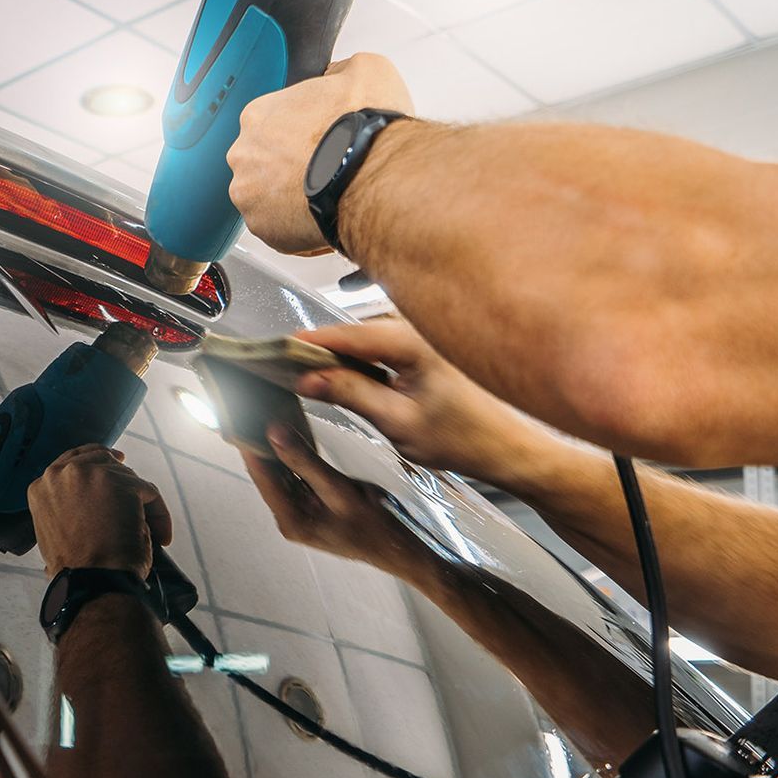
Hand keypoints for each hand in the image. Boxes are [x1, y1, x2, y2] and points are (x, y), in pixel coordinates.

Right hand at [28, 444, 173, 578]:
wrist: (90, 582)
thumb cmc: (74, 570)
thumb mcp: (52, 534)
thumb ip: (63, 511)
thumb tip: (81, 513)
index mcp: (41, 487)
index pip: (71, 461)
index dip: (95, 465)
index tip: (112, 467)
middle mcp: (61, 474)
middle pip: (100, 459)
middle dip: (120, 476)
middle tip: (137, 491)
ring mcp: (90, 475)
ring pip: (127, 477)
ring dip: (140, 501)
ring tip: (149, 529)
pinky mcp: (120, 482)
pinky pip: (148, 491)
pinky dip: (159, 514)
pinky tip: (161, 535)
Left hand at [225, 53, 412, 254]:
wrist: (372, 176)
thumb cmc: (365, 129)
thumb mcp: (365, 70)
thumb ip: (340, 71)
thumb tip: (338, 76)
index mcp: (258, 115)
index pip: (271, 122)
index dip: (299, 130)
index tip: (317, 138)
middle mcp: (244, 155)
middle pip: (264, 161)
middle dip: (290, 165)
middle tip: (323, 167)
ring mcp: (249, 195)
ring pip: (267, 197)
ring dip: (290, 196)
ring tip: (325, 193)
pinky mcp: (263, 229)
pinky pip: (278, 228)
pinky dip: (298, 226)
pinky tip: (323, 213)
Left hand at [244, 424, 414, 571]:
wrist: (394, 547)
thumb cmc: (372, 525)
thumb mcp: (338, 489)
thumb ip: (305, 461)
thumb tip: (276, 435)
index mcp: (290, 520)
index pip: (262, 478)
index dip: (252, 449)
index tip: (244, 422)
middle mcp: (289, 518)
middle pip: (269, 477)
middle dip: (263, 448)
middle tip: (257, 416)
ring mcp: (299, 514)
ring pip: (281, 477)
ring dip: (278, 453)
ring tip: (270, 422)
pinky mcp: (309, 508)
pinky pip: (296, 481)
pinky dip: (293, 463)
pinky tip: (292, 441)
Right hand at [290, 318, 556, 486]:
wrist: (506, 447)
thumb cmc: (464, 438)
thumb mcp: (397, 422)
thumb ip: (350, 394)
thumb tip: (307, 377)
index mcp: (412, 342)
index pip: (344, 335)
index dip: (304, 343)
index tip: (272, 351)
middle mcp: (416, 330)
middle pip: (350, 335)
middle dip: (314, 351)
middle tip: (277, 367)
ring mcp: (419, 339)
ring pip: (361, 343)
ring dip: (333, 359)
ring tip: (298, 376)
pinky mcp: (420, 351)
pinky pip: (376, 351)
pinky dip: (353, 364)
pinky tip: (335, 381)